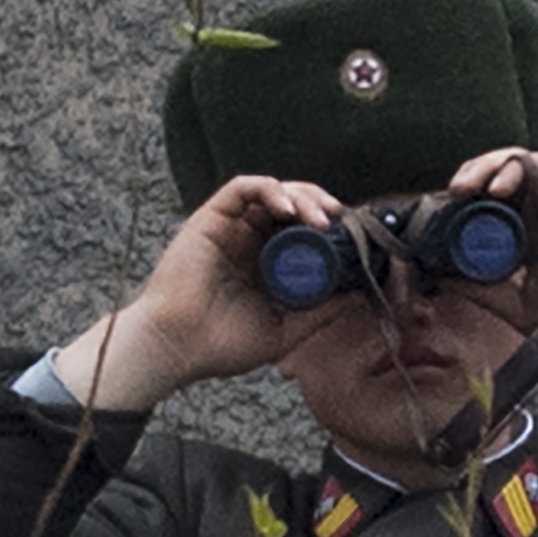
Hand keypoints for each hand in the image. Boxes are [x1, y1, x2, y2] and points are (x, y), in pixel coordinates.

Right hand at [55, 175, 343, 410]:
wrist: (178, 348)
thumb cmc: (222, 345)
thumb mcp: (286, 329)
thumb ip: (320, 312)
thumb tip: (359, 294)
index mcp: (267, 263)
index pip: (304, 230)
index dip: (331, 227)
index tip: (353, 236)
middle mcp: (250, 240)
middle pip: (293, 204)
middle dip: (321, 205)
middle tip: (341, 219)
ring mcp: (230, 227)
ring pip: (272, 191)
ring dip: (302, 196)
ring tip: (320, 217)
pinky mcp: (211, 218)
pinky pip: (242, 188)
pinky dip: (269, 189)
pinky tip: (287, 208)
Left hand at [446, 148, 537, 343]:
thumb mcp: (517, 305)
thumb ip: (480, 290)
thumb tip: (437, 276)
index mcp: (521, 238)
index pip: (477, 215)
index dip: (452, 216)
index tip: (431, 227)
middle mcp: (534, 210)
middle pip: (486, 185)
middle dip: (460, 189)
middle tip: (443, 202)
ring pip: (505, 166)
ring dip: (478, 170)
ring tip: (462, 188)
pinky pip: (532, 161)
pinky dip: (508, 166)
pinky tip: (495, 186)